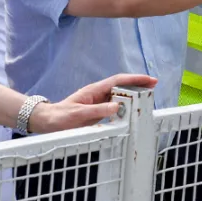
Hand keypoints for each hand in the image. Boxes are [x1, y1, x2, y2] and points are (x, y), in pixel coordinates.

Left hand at [28, 73, 157, 133]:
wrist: (47, 121)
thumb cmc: (60, 117)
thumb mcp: (78, 115)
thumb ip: (97, 111)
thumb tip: (117, 106)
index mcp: (94, 90)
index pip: (118, 80)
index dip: (135, 79)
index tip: (150, 80)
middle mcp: (98, 94)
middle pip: (122, 86)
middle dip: (138, 85)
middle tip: (154, 87)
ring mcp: (98, 102)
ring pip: (120, 96)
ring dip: (133, 96)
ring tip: (147, 98)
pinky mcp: (98, 111)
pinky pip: (115, 107)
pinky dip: (126, 107)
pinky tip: (133, 111)